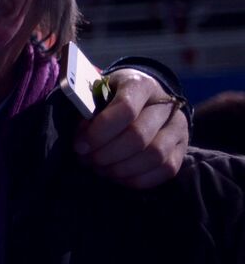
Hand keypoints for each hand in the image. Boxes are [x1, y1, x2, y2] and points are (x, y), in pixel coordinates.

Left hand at [74, 69, 187, 188]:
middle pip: (138, 136)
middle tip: (87, 160)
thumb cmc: (112, 96)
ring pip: (154, 156)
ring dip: (121, 169)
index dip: (99, 132)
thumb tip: (82, 139)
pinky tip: (117, 176)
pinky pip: (166, 170)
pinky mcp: (184, 148)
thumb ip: (88, 110)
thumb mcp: (97, 92)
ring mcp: (179, 127)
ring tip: (100, 169)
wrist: (145, 98)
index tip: (80, 145)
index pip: (125, 109)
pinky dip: (138, 179)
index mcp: (141, 84)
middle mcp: (166, 104)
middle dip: (106, 154)